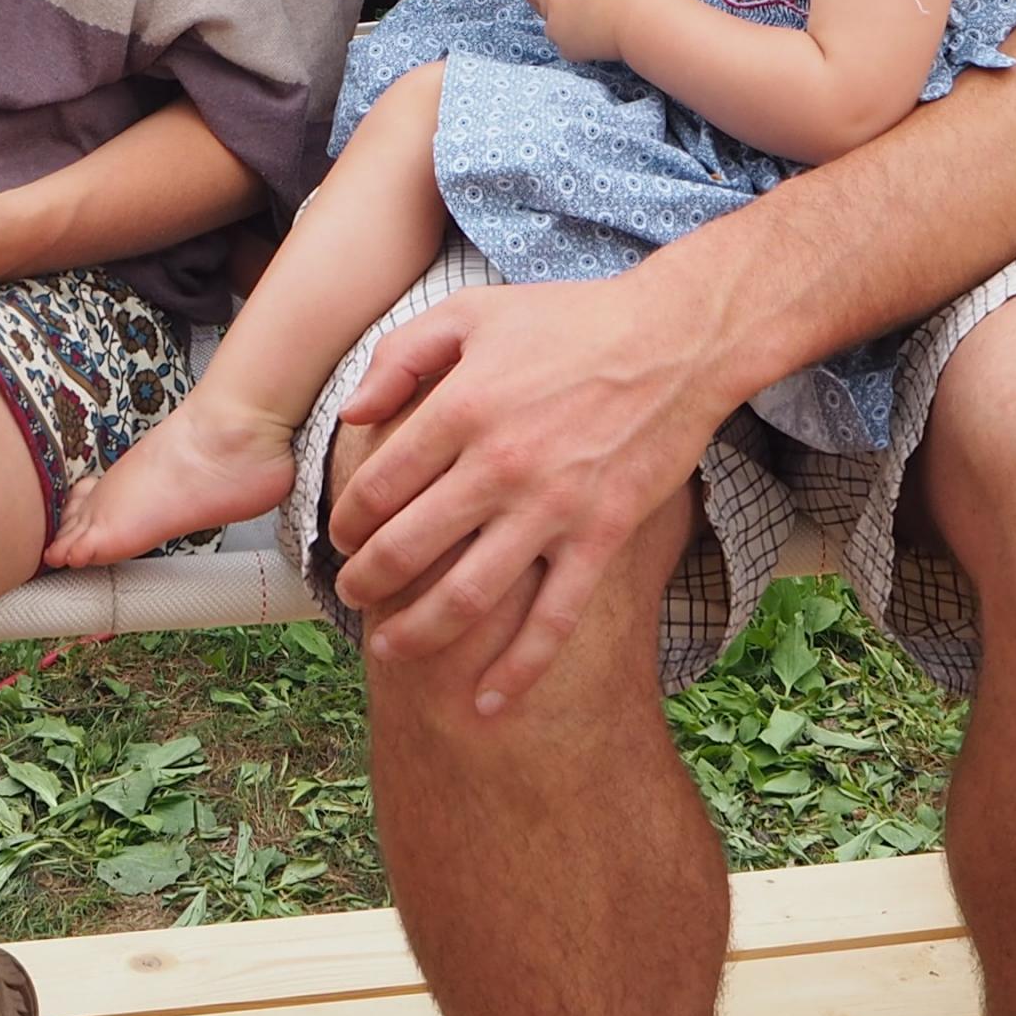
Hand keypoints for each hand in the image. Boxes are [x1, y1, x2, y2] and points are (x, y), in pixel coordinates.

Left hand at [328, 271, 729, 713]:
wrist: (675, 341)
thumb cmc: (570, 321)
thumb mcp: (474, 313)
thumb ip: (402, 354)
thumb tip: (354, 413)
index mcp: (462, 409)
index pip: (378, 486)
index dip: (346, 521)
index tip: (340, 537)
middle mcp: (499, 467)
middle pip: (408, 548)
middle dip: (366, 583)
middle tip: (351, 595)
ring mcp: (552, 510)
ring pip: (468, 596)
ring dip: (418, 632)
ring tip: (389, 648)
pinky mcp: (600, 538)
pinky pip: (553, 620)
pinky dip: (517, 670)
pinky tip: (486, 702)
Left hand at [525, 0, 652, 62]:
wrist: (642, 20)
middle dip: (560, 0)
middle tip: (586, 4)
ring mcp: (556, 22)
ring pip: (554, 21)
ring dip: (566, 20)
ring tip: (593, 20)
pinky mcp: (564, 45)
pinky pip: (564, 41)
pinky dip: (575, 40)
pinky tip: (595, 34)